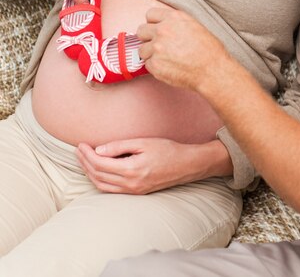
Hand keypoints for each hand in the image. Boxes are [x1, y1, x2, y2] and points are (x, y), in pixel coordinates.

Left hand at [76, 137, 231, 193]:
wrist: (186, 165)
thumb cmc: (168, 150)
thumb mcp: (144, 143)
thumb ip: (120, 146)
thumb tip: (99, 149)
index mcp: (131, 169)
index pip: (100, 163)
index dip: (87, 154)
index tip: (80, 144)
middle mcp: (130, 184)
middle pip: (98, 175)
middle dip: (85, 162)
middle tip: (78, 150)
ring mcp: (132, 191)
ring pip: (101, 185)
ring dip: (89, 172)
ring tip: (83, 159)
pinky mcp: (136, 192)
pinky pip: (110, 190)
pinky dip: (99, 180)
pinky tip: (97, 171)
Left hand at [137, 7, 230, 91]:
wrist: (212, 70)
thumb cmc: (209, 50)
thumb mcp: (194, 25)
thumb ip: (175, 23)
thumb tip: (162, 24)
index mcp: (173, 18)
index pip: (150, 15)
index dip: (153, 24)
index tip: (157, 30)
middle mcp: (162, 30)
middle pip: (141, 31)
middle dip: (148, 38)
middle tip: (159, 46)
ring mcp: (157, 48)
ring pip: (142, 50)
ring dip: (151, 54)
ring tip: (166, 59)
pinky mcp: (155, 65)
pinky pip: (147, 65)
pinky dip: (156, 67)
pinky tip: (169, 67)